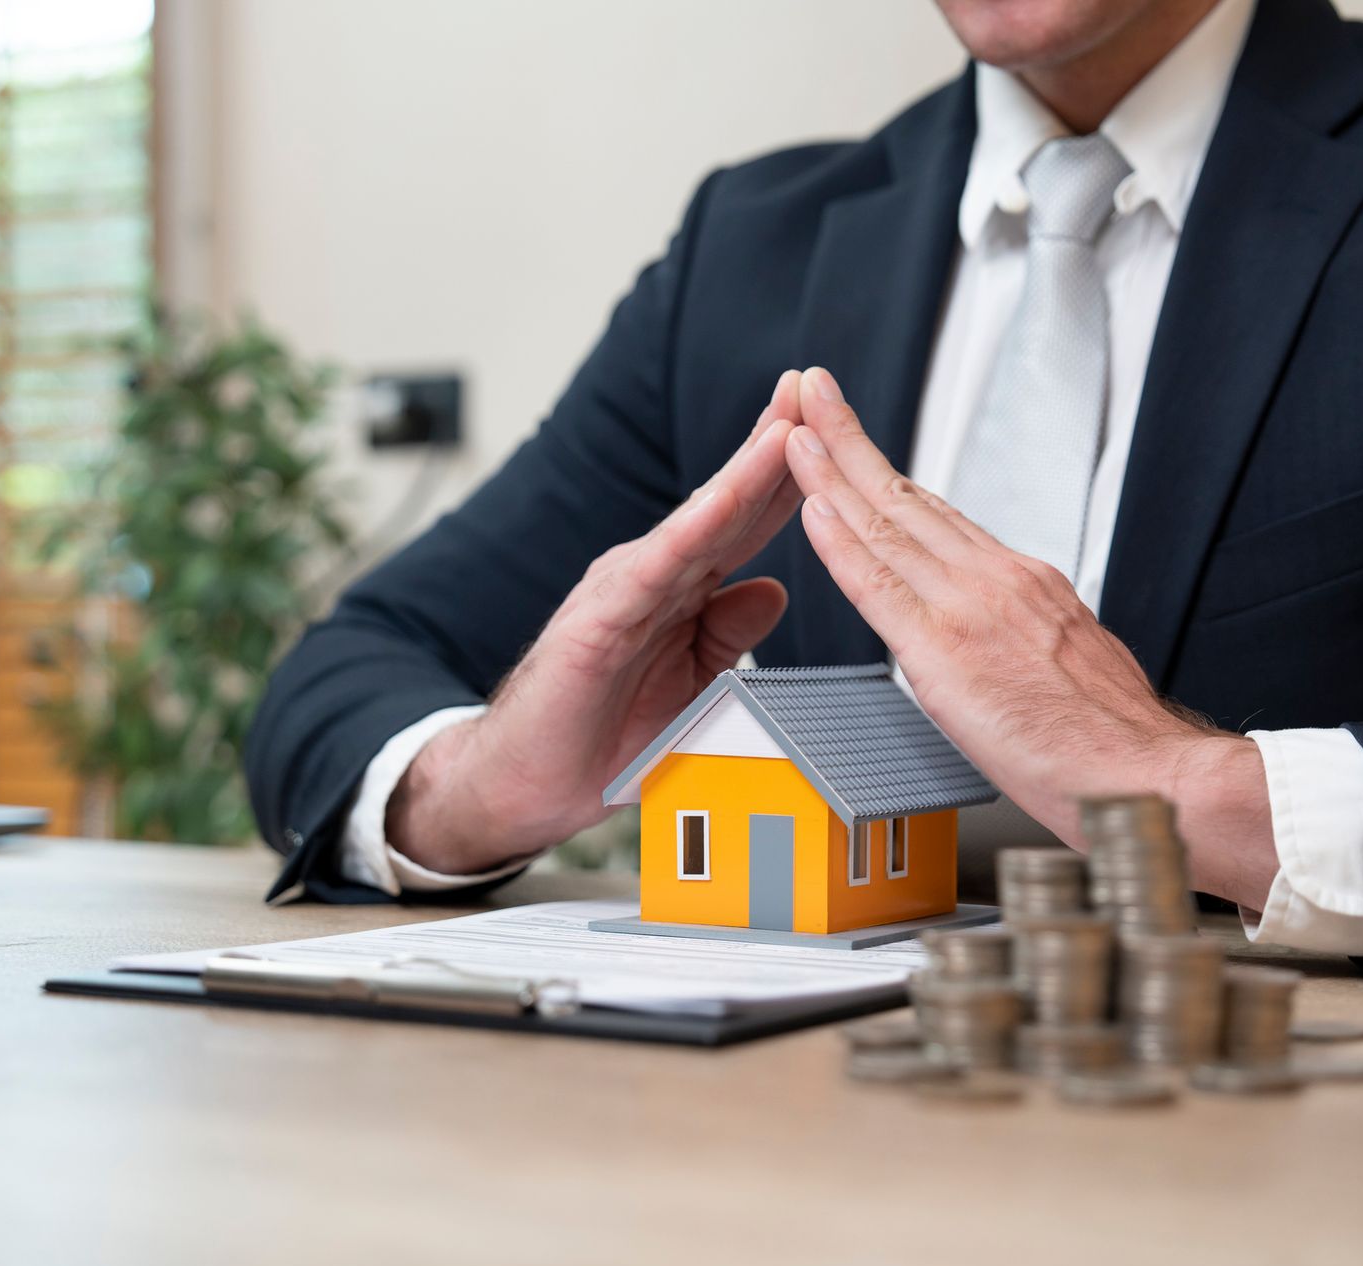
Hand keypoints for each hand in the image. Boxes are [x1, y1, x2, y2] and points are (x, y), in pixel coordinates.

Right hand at [387, 371, 806, 872]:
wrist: (525, 784)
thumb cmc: (600, 734)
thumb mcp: (691, 682)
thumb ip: (728, 633)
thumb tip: (776, 592)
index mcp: (681, 587)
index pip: (746, 518)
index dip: (792, 472)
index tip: (836, 426)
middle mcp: (654, 573)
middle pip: (726, 498)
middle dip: (773, 440)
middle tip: (813, 385)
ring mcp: (625, 589)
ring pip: (698, 520)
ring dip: (744, 470)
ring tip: (786, 423)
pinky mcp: (598, 619)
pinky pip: (654, 569)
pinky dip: (692, 531)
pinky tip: (724, 501)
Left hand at [783, 367, 1278, 909]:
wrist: (1150, 773)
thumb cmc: (1116, 741)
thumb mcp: (1076, 661)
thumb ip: (1028, 637)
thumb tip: (1001, 641)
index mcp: (1026, 584)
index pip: (939, 516)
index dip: (889, 475)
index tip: (856, 443)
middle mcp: (998, 581)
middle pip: (906, 498)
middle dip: (852, 442)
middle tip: (814, 394)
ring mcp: (972, 610)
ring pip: (887, 525)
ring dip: (833, 472)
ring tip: (797, 432)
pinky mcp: (948, 653)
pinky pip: (880, 587)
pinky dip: (842, 543)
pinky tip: (814, 509)